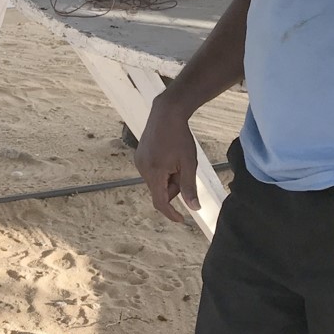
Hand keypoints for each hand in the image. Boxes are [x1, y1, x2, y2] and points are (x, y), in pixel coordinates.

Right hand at [132, 96, 202, 223]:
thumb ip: (189, 187)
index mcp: (154, 173)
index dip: (171, 213)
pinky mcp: (139, 156)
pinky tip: (169, 156)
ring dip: (168, 179)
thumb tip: (194, 208)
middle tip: (185, 172)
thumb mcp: (188, 163)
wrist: (166, 113)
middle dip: (173, 188)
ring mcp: (139, 162)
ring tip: (177, 160)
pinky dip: (162, 171)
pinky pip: (151, 172)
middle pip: (159, 191)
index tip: (182, 220)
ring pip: (155, 181)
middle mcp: (142, 169)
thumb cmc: (180, 137)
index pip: (160, 202)